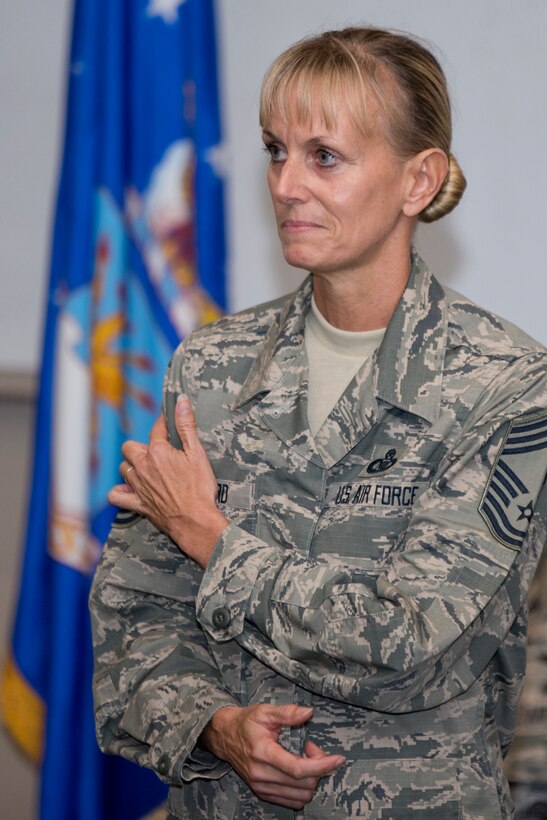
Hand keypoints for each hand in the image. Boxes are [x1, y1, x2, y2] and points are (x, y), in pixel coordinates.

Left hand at [108, 395, 228, 566]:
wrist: (195, 521)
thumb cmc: (199, 489)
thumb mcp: (198, 453)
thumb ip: (186, 426)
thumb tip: (181, 401)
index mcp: (158, 452)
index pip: (156, 429)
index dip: (164, 425)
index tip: (169, 425)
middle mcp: (143, 467)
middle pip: (130, 447)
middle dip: (142, 445)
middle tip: (159, 451)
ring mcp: (138, 486)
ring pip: (123, 467)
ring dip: (132, 465)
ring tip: (147, 468)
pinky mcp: (137, 503)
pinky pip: (116, 494)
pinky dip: (120, 490)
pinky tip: (129, 487)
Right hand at [200, 703, 345, 809]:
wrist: (225, 736)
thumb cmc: (246, 722)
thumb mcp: (265, 711)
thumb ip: (287, 713)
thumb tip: (308, 713)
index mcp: (262, 752)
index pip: (297, 768)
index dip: (322, 765)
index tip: (338, 759)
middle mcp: (261, 774)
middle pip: (303, 784)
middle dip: (318, 767)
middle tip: (312, 747)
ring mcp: (261, 787)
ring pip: (300, 796)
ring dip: (311, 779)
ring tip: (305, 758)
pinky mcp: (263, 793)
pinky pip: (292, 801)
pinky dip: (303, 788)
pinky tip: (299, 771)